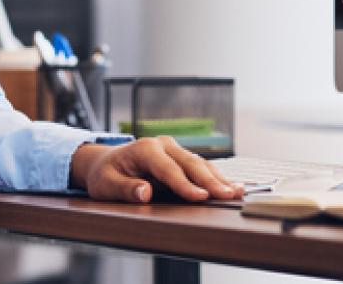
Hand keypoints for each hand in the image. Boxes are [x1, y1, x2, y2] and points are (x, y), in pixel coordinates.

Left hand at [70, 137, 243, 202]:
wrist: (105, 163)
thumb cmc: (105, 175)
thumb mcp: (106, 185)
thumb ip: (124, 189)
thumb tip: (145, 193)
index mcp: (144, 149)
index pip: (169, 169)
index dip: (185, 185)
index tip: (200, 197)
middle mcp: (162, 145)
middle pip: (190, 164)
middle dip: (210, 181)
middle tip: (228, 195)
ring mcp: (173, 149)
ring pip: (200, 164)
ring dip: (218, 179)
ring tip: (237, 191)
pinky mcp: (180, 157)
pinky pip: (200, 167)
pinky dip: (216, 177)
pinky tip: (231, 186)